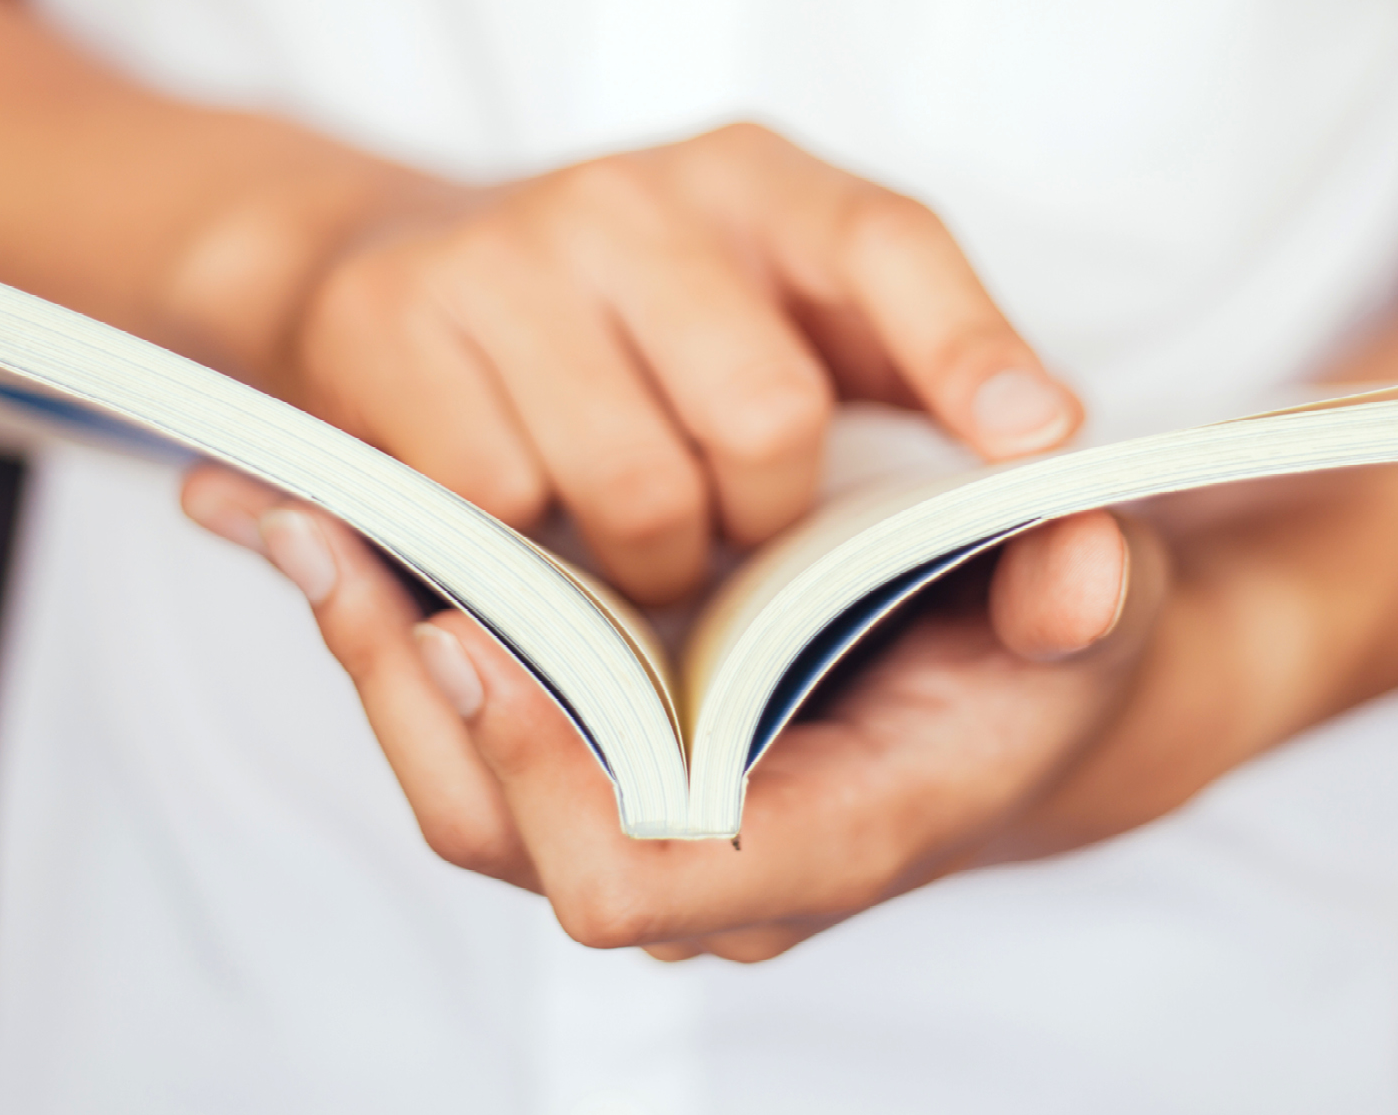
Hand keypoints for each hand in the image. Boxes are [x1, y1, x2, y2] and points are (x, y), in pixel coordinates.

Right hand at [179, 124, 1078, 604]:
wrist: (400, 268)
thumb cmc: (638, 322)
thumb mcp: (779, 304)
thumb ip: (913, 367)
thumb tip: (1057, 454)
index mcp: (761, 181)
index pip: (891, 246)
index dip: (971, 349)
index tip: (1037, 442)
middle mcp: (636, 193)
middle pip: (767, 412)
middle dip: (764, 514)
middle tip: (734, 528)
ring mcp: (507, 252)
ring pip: (637, 484)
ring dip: (652, 555)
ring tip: (639, 536)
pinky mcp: (392, 323)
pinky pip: (505, 507)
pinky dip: (530, 548)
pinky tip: (527, 514)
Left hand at [182, 465, 1164, 960]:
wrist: (1031, 707)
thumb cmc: (1050, 661)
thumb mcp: (1091, 607)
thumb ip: (1085, 596)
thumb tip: (1075, 576)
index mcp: (833, 835)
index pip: (641, 874)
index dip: (542, 771)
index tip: (474, 628)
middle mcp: (721, 869)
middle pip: (505, 837)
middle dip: (406, 695)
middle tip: (331, 541)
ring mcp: (658, 833)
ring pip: (465, 796)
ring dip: (378, 664)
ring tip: (306, 523)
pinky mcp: (614, 780)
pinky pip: (478, 745)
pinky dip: (406, 650)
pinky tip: (350, 541)